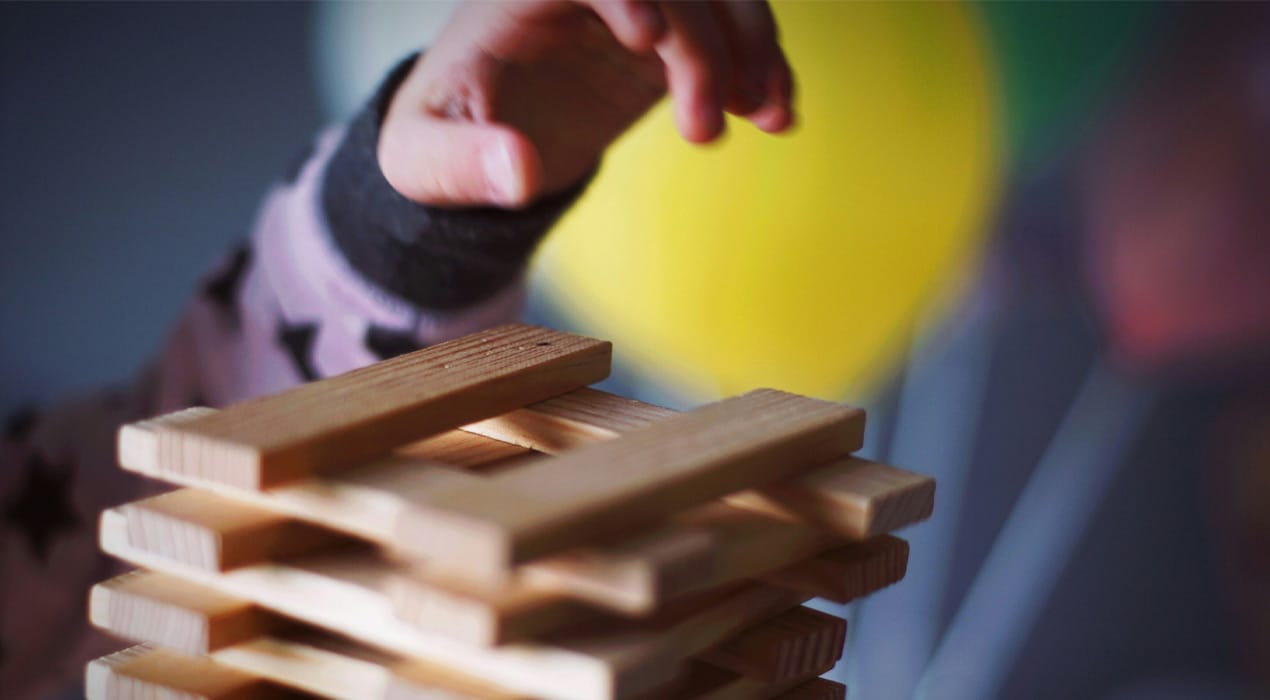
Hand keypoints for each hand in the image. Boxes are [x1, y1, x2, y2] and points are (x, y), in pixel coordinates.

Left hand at [378, 0, 793, 207]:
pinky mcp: (667, 44)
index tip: (649, 40)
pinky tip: (775, 115)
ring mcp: (634, 10)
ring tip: (770, 116)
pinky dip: (760, 67)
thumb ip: (464, 163)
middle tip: (704, 132)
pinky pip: (728, 36)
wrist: (476, 145)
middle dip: (701, 46)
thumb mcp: (426, 162)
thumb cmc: (440, 141)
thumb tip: (516, 171)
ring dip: (752, 47)